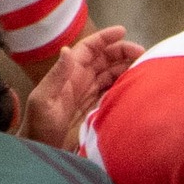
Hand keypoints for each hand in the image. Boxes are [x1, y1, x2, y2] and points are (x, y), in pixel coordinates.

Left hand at [21, 25, 142, 147]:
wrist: (41, 151)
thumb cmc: (38, 127)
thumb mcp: (44, 100)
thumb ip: (56, 76)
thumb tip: (68, 50)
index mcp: (69, 74)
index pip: (89, 49)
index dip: (105, 38)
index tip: (123, 31)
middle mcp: (80, 81)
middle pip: (104, 60)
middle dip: (122, 53)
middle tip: (143, 54)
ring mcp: (88, 95)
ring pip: (110, 75)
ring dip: (126, 69)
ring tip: (144, 68)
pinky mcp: (95, 110)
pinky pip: (112, 93)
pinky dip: (124, 87)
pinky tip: (136, 87)